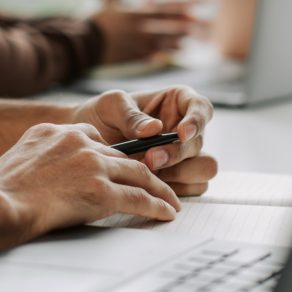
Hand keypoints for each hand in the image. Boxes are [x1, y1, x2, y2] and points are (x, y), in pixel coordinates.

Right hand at [0, 122, 180, 264]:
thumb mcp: (17, 159)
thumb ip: (39, 159)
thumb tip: (43, 176)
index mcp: (54, 131)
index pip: (93, 137)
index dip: (110, 154)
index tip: (119, 165)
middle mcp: (78, 142)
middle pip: (121, 155)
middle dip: (142, 170)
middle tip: (157, 183)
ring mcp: (92, 165)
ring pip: (138, 174)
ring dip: (159, 189)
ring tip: (170, 200)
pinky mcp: (100, 191)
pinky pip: (138, 198)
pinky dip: (157, 205)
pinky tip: (167, 212)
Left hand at [70, 87, 217, 195]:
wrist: (88, 144)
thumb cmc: (102, 116)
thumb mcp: (110, 106)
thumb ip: (130, 115)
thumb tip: (154, 129)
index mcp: (177, 102)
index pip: (201, 107)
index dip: (197, 121)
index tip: (181, 133)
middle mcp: (186, 129)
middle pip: (200, 143)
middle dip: (178, 154)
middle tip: (150, 160)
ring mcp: (185, 155)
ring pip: (204, 168)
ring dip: (179, 174)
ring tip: (147, 172)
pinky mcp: (180, 177)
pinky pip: (193, 188)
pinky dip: (175, 189)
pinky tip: (150, 184)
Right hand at [91, 0, 197, 64]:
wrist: (83, 44)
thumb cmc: (95, 21)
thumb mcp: (108, 0)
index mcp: (138, 12)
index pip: (169, 5)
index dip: (188, 2)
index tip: (204, 1)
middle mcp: (143, 27)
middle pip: (173, 25)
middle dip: (193, 24)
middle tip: (211, 23)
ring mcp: (140, 42)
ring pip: (168, 40)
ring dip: (185, 39)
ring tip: (200, 39)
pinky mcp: (135, 55)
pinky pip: (156, 53)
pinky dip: (169, 51)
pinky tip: (180, 52)